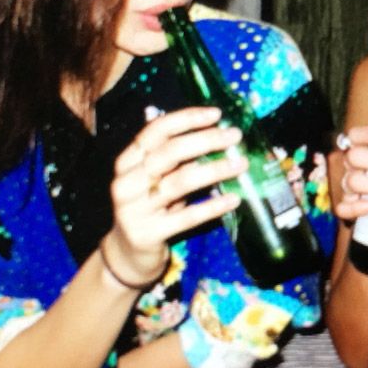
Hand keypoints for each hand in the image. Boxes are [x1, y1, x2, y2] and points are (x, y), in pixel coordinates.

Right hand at [102, 106, 246, 284]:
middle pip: (169, 153)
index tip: (216, 114)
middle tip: (235, 136)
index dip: (187, 119)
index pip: (156, 131)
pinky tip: (233, 199)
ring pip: (180, 182)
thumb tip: (213, 129)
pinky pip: (186, 217)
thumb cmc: (149, 207)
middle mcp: (126, 182)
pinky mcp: (148, 234)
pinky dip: (212, 207)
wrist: (127, 253)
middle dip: (206, 140)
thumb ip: (174, 156)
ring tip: (240, 164)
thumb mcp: (155, 178)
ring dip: (214, 170)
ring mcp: (134, 209)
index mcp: (127, 161)